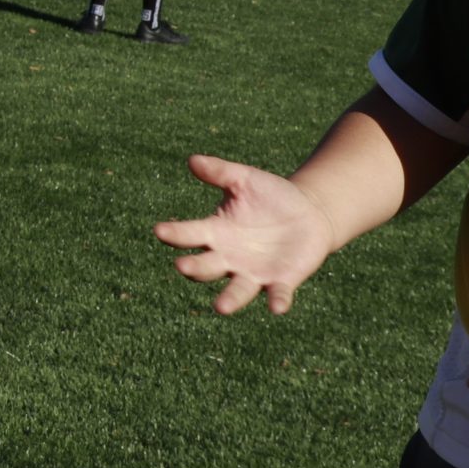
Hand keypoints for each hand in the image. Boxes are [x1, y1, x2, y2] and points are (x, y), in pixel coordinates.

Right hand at [154, 153, 337, 314]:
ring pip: (238, 290)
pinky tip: (277, 306)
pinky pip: (278, 294)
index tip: (160, 230)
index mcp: (216, 232)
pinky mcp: (281, 281)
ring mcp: (254, 272)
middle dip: (195, 268)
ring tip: (221, 307)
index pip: (190, 234)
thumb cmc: (270, 195)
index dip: (175, 233)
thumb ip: (220, 172)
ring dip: (230, 299)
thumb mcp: (245, 179)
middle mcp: (229, 257)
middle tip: (182, 267)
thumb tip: (192, 160)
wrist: (309, 213)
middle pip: (206, 267)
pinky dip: (277, 301)